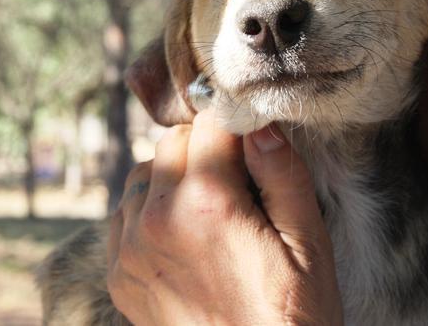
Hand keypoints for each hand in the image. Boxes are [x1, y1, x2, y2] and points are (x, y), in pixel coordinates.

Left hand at [107, 109, 343, 324]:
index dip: (236, 122)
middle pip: (174, 141)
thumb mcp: (308, 243)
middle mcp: (156, 221)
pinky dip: (151, 204)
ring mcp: (129, 250)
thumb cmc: (293, 316)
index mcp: (205, 206)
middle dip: (207, 144)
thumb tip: (261, 124)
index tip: (254, 136)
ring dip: (176, 171)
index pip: (209, 123)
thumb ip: (283, 175)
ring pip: (145, 172)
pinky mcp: (119, 275)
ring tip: (212, 199)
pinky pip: (125, 211)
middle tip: (240, 173)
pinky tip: (183, 226)